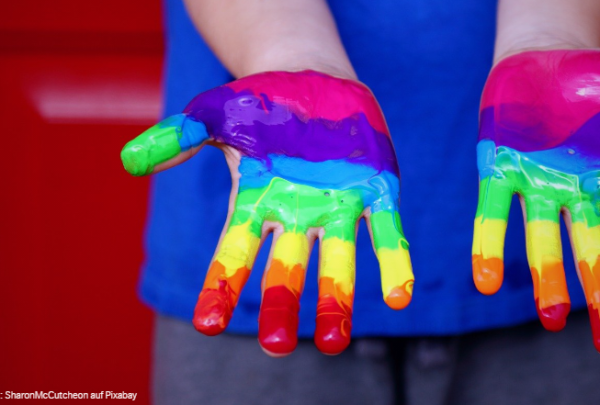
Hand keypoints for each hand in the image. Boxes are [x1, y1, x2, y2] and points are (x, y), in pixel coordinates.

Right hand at [121, 71, 413, 355]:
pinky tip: (398, 295)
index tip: (208, 323)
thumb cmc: (259, 104)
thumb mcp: (213, 113)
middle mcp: (296, 217)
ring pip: (336, 263)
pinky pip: (384, 233)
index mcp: (256, 204)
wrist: (312, 81)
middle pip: (285, 270)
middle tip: (276, 346)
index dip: (220, 286)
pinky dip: (392, 262)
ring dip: (336, 301)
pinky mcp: (375, 192)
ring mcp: (336, 208)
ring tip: (334, 342)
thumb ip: (178, 136)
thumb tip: (129, 162)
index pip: (233, 253)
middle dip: (281, 305)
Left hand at [472, 50, 599, 349]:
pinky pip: (492, 211)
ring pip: (543, 238)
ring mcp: (534, 182)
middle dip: (595, 286)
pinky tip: (486, 281)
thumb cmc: (591, 82)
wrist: (542, 59)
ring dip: (547, 277)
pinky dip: (489, 244)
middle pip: (588, 246)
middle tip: (596, 332)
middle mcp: (572, 190)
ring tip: (550, 316)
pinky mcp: (496, 169)